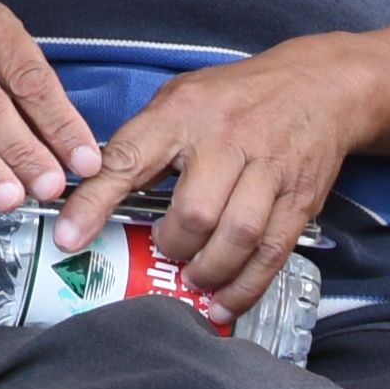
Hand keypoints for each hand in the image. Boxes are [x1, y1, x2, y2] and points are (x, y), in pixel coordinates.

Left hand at [77, 43, 374, 319]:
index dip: (93, 202)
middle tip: (163, 252)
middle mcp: (227, 141)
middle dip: (172, 247)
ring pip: (236, 236)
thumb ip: (144, 142)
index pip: (128, 159)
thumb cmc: (238, 96)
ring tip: (192, 278)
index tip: (69, 238)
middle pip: (194, 212)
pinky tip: (223, 301)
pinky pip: (271, 252)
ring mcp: (269, 171)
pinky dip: (245, 286)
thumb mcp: (181, 98)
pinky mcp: (299, 200)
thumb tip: (97, 189)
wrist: (321, 87)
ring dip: (208, 271)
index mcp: (183, 113)